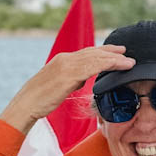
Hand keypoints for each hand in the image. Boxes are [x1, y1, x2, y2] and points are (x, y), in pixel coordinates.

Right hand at [0, 45, 134, 132]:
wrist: (26, 104)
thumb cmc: (40, 99)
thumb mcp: (58, 85)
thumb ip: (71, 80)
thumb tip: (82, 80)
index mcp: (62, 60)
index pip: (86, 52)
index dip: (102, 51)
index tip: (115, 52)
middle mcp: (65, 59)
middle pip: (93, 52)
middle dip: (111, 52)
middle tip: (126, 52)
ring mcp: (66, 65)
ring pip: (96, 58)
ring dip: (114, 59)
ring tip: (128, 62)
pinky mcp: (68, 75)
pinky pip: (93, 66)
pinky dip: (108, 64)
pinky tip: (118, 66)